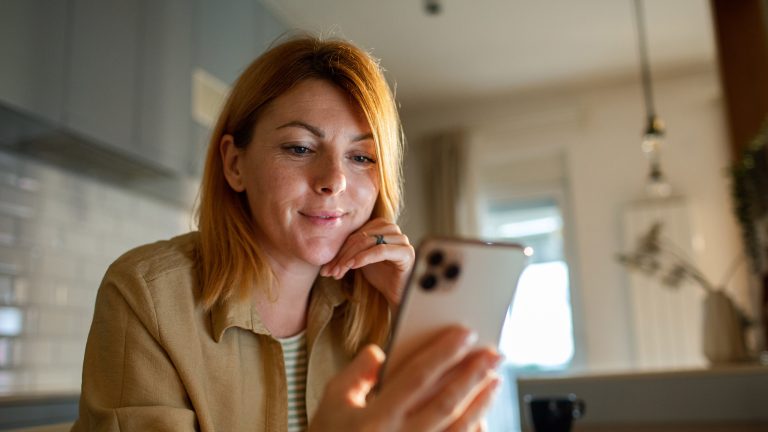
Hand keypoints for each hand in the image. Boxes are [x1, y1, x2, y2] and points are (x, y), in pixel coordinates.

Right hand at [308, 327, 501, 431]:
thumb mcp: (332, 404)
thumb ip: (355, 373)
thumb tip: (379, 353)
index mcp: (376, 418)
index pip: (417, 377)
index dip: (443, 353)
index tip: (464, 334)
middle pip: (445, 402)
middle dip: (473, 375)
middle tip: (493, 353)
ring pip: (458, 428)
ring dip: (480, 403)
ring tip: (494, 380)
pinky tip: (481, 418)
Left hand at [320, 218, 414, 306]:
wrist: (398, 294)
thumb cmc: (381, 276)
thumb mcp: (360, 261)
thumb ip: (348, 253)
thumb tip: (323, 258)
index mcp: (381, 226)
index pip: (355, 233)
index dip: (339, 250)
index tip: (326, 267)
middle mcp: (392, 229)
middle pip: (360, 237)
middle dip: (342, 255)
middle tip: (329, 271)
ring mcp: (401, 239)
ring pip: (368, 242)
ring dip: (350, 258)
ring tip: (339, 271)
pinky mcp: (406, 252)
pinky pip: (380, 250)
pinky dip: (364, 257)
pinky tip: (353, 266)